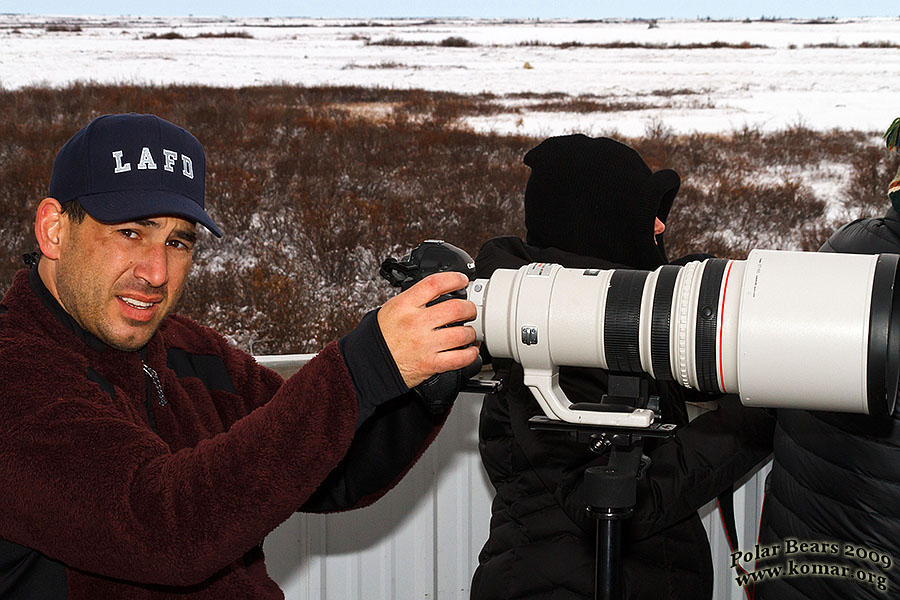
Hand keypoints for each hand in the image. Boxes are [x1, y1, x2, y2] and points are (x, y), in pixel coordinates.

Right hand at [377, 271, 478, 388]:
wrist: (371, 364)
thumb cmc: (381, 337)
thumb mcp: (392, 308)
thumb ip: (414, 299)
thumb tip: (438, 291)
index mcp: (405, 305)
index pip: (434, 283)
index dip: (454, 279)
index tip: (461, 280)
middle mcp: (416, 323)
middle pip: (456, 308)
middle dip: (469, 308)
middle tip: (470, 310)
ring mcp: (425, 344)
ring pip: (462, 334)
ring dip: (471, 333)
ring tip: (468, 333)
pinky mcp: (430, 364)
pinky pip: (459, 359)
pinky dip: (470, 354)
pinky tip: (470, 351)